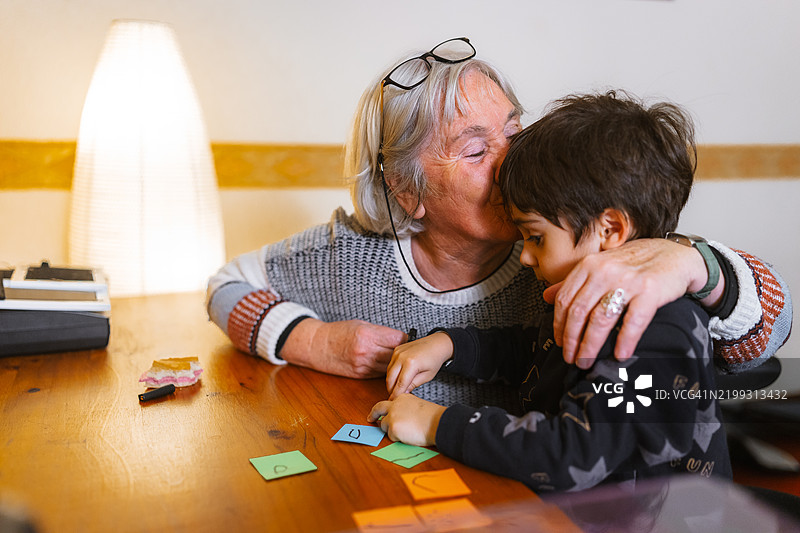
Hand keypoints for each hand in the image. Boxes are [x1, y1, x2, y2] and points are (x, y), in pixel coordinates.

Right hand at [279, 318, 406, 378]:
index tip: (407, 338)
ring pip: (390, 366)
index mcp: (367, 334)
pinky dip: (384, 369)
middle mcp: (366, 350)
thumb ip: (379, 332)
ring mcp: (363, 364)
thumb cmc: (339, 332)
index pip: (398, 339)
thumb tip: (399, 338)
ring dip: (395, 363)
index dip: (405, 339)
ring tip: (400, 359)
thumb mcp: (360, 325)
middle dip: (403, 352)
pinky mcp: (360, 374)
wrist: (318, 346)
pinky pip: (380, 373)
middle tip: (407, 350)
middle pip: (396, 354)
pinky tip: (386, 365)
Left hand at [368, 394, 445, 446]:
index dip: (384, 409)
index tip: (380, 412)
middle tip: (370, 419)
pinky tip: (408, 436)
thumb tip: (399, 418)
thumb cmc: (432, 416)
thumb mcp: (416, 406)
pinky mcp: (393, 428)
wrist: (437, 422)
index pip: (389, 403)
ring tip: (406, 432)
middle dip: (373, 414)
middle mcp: (394, 405)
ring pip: (383, 425)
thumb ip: (405, 409)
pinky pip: (390, 436)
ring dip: (391, 430)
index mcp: (402, 398)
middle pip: (378, 409)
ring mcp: (392, 417)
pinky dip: (397, 438)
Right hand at [386, 332, 453, 398]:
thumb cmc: (434, 359)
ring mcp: (398, 352)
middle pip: (390, 378)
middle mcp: (402, 356)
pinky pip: (391, 364)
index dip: (396, 394)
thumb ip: (413, 384)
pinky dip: (392, 373)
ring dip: (390, 382)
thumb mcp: (427, 376)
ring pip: (389, 372)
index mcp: (411, 363)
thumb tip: (403, 393)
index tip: (393, 401)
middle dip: (390, 389)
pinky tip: (397, 378)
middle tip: (393, 397)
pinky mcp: (396, 350)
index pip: (400, 384)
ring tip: (396, 389)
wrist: (437, 344)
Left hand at [543, 238, 712, 368]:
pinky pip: (633, 321)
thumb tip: (546, 296)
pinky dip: (625, 341)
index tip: (560, 343)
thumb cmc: (635, 263)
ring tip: (587, 361)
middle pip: (579, 312)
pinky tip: (620, 355)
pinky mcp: (650, 291)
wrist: (675, 255)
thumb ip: (574, 282)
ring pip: (600, 318)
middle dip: (572, 340)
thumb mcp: (600, 266)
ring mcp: (627, 280)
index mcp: (589, 265)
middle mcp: (604, 271)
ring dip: (591, 345)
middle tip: (571, 358)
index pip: (565, 299)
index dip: (559, 325)